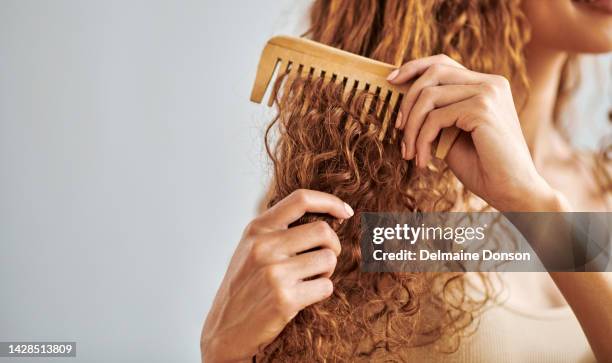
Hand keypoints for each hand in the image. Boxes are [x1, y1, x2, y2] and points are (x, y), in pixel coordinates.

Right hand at [201, 189, 353, 361]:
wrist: (224, 331)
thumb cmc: (243, 287)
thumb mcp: (250, 248)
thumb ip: (277, 230)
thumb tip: (325, 216)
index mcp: (257, 229)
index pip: (300, 199)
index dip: (330, 202)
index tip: (346, 212)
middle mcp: (264, 247)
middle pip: (323, 231)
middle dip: (332, 246)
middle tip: (322, 259)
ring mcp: (274, 273)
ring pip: (328, 259)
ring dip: (326, 271)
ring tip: (308, 280)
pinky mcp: (285, 299)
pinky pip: (326, 286)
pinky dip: (322, 291)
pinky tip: (304, 297)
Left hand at [387, 54, 558, 210]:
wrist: (513, 191)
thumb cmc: (483, 167)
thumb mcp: (452, 134)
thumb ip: (436, 114)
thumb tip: (403, 102)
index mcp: (487, 85)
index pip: (443, 63)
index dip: (414, 67)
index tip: (391, 81)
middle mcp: (490, 83)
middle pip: (433, 73)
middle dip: (407, 101)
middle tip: (398, 129)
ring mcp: (488, 93)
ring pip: (429, 96)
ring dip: (412, 128)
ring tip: (410, 153)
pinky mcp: (482, 109)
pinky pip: (435, 118)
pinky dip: (422, 141)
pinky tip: (424, 162)